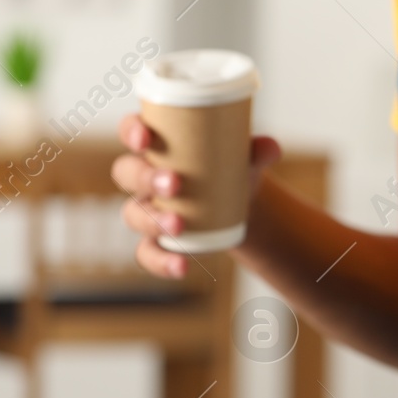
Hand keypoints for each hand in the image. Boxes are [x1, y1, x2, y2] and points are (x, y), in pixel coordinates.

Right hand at [112, 113, 280, 277]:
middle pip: (127, 173)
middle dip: (145, 178)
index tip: (144, 138)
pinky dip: (160, 261)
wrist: (240, 203)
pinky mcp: (155, 241)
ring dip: (152, 221)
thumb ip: (257, 151)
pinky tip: (181, 266)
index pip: (132, 130)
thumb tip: (270, 148)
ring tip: (179, 225)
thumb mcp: (245, 156)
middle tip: (174, 184)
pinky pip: (146, 254)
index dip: (132, 132)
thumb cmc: (231, 165)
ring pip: (132, 214)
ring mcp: (146, 209)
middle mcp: (143, 175)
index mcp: (157, 143)